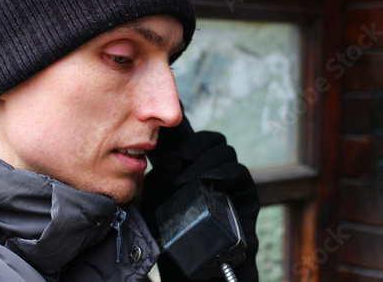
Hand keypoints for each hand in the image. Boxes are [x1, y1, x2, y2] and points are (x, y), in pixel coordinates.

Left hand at [143, 125, 259, 281]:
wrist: (187, 264)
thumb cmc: (169, 230)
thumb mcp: (155, 200)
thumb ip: (159, 177)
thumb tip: (175, 159)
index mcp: (193, 165)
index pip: (198, 138)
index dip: (190, 136)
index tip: (175, 147)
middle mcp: (214, 169)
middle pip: (214, 140)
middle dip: (197, 145)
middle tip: (181, 158)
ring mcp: (230, 182)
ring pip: (226, 152)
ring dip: (206, 160)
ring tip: (187, 179)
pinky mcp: (245, 196)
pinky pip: (241, 173)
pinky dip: (225, 172)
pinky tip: (210, 180)